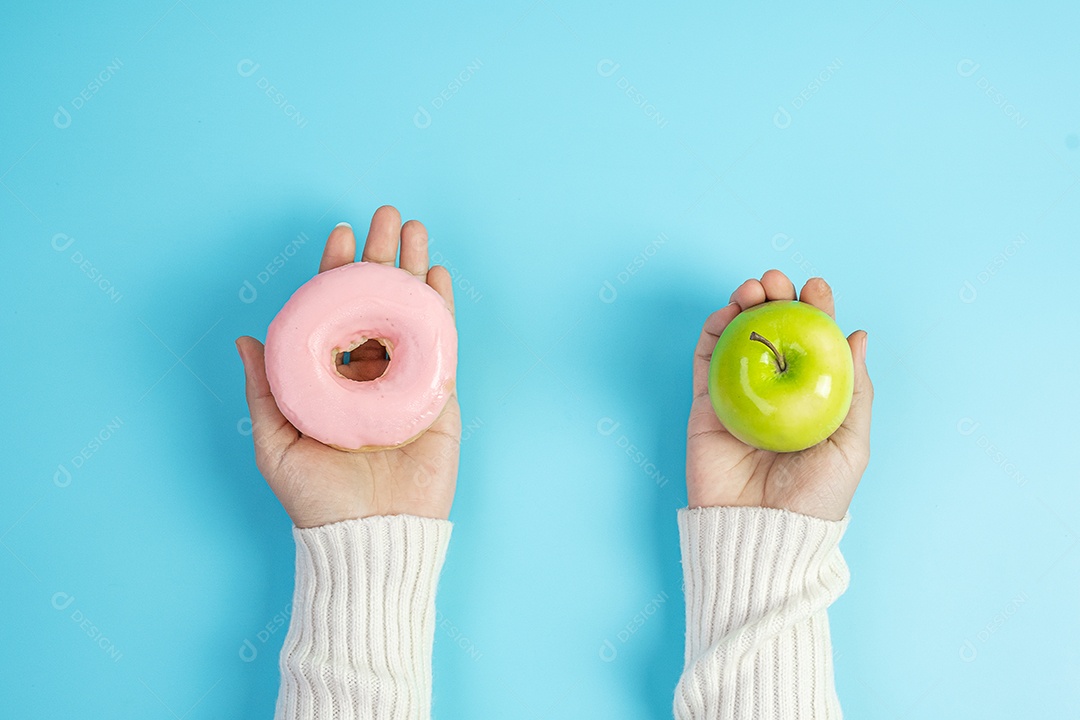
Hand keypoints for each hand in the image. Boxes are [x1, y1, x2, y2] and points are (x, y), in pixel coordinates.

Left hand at [236, 206, 460, 527]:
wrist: (371, 536)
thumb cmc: (318, 499)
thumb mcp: (276, 443)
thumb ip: (265, 390)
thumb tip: (246, 338)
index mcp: (331, 380)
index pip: (335, 313)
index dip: (337, 273)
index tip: (339, 235)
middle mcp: (369, 374)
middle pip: (378, 303)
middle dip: (383, 257)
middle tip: (388, 214)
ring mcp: (406, 383)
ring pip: (411, 314)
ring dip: (414, 271)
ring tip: (416, 231)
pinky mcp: (438, 398)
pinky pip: (442, 345)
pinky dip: (440, 309)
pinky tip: (437, 276)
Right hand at [686, 270, 872, 520]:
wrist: (761, 534)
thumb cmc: (814, 499)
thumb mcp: (851, 445)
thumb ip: (854, 390)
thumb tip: (858, 335)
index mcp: (811, 398)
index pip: (814, 343)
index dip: (815, 310)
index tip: (817, 287)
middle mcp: (774, 391)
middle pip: (773, 332)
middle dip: (776, 299)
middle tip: (777, 282)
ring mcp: (738, 396)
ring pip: (737, 338)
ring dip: (743, 306)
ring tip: (752, 289)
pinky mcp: (705, 407)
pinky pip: (705, 362)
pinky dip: (713, 332)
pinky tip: (725, 314)